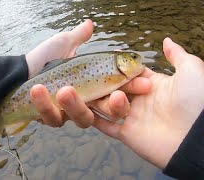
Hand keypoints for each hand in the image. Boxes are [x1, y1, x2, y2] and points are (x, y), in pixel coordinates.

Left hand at [28, 20, 150, 128]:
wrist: (19, 72)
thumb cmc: (43, 59)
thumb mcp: (63, 45)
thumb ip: (78, 38)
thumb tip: (90, 23)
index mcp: (94, 85)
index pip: (119, 90)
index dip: (132, 88)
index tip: (145, 83)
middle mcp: (86, 102)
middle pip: (108, 112)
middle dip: (116, 106)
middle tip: (117, 96)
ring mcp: (69, 113)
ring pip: (82, 118)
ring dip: (75, 104)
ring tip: (64, 89)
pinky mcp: (51, 118)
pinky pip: (53, 118)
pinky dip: (45, 106)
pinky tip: (38, 90)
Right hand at [93, 38, 203, 168]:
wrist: (196, 138)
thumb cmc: (197, 102)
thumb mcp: (191, 71)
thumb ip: (177, 55)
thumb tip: (166, 40)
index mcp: (152, 85)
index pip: (128, 74)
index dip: (118, 68)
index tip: (104, 63)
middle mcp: (141, 101)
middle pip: (115, 89)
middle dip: (108, 84)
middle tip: (101, 80)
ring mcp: (133, 118)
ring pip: (108, 106)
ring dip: (103, 100)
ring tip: (113, 98)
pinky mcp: (128, 134)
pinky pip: (106, 126)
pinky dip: (95, 119)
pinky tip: (85, 110)